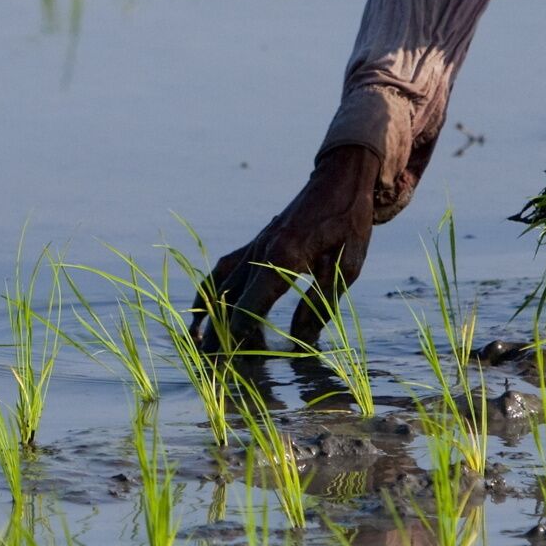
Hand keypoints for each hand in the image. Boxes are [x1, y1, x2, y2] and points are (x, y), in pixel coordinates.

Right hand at [196, 145, 384, 355]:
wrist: (340, 179)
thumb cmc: (349, 221)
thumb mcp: (347, 265)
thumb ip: (321, 302)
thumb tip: (301, 338)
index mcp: (283, 258)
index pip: (250, 307)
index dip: (242, 337)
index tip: (242, 362)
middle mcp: (260, 252)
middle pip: (229, 300)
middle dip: (221, 334)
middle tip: (216, 366)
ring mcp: (254, 245)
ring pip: (219, 283)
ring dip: (205, 313)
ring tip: (196, 341)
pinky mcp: (256, 241)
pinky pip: (224, 267)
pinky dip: (210, 288)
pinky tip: (205, 306)